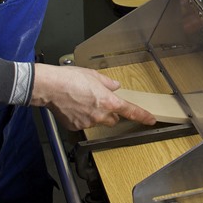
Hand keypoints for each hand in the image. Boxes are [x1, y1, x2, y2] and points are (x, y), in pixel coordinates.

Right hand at [30, 63, 155, 130]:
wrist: (50, 87)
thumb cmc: (71, 78)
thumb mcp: (94, 75)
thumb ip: (107, 83)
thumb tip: (114, 86)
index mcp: (108, 101)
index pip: (130, 111)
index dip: (142, 116)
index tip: (151, 119)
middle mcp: (100, 115)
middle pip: (113, 119)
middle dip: (110, 112)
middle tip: (99, 101)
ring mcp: (88, 122)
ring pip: (97, 121)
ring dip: (94, 114)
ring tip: (81, 101)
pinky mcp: (76, 126)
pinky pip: (83, 123)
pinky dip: (81, 117)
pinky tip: (73, 107)